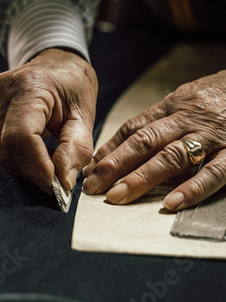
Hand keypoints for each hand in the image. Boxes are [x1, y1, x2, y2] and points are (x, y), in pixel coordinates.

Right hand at [0, 48, 97, 193]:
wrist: (54, 65)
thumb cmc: (72, 87)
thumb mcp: (84, 115)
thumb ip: (76, 149)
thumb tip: (63, 183)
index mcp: (28, 87)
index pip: (21, 137)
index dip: (37, 166)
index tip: (58, 184)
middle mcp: (0, 94)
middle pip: (8, 150)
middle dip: (34, 173)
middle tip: (58, 181)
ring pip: (1, 155)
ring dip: (26, 169)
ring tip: (50, 164)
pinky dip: (18, 161)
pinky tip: (36, 155)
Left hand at [82, 71, 225, 209]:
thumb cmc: (223, 96)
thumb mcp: (189, 98)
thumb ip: (159, 120)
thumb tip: (122, 145)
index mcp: (175, 106)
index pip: (134, 128)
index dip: (110, 149)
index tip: (90, 169)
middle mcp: (188, 120)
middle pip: (145, 142)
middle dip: (115, 166)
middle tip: (92, 187)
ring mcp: (213, 136)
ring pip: (172, 157)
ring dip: (142, 178)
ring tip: (118, 197)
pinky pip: (214, 173)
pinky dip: (192, 189)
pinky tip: (171, 204)